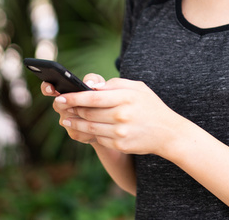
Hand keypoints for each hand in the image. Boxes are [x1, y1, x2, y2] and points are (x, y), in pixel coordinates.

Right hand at [41, 73, 106, 144]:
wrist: (108, 116)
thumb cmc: (100, 94)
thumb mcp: (98, 83)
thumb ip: (93, 79)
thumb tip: (89, 84)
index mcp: (64, 92)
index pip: (48, 88)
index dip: (47, 87)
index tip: (51, 88)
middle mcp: (61, 107)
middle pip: (58, 105)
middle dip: (67, 103)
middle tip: (76, 102)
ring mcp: (65, 121)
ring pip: (69, 120)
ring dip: (83, 117)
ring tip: (97, 113)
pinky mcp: (74, 132)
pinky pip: (78, 131)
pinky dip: (89, 128)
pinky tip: (100, 125)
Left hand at [56, 77, 187, 155]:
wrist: (168, 133)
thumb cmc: (150, 106)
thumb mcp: (137, 88)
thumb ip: (115, 84)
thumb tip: (91, 86)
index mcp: (126, 97)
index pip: (92, 97)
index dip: (74, 97)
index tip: (60, 96)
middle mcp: (122, 115)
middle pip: (88, 112)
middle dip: (72, 109)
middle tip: (61, 106)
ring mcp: (120, 132)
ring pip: (89, 127)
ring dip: (75, 123)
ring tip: (66, 119)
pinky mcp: (120, 145)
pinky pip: (98, 138)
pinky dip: (89, 133)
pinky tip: (83, 129)